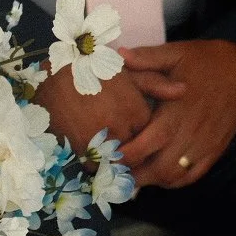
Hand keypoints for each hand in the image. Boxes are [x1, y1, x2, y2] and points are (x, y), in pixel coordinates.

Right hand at [32, 68, 176, 157]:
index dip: (143, 133)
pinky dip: (95, 163)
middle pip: (135, 153)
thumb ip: (156, 83)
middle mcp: (120, 130)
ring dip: (113, 160)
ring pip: (115, 163)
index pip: (149, 134)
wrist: (51, 75)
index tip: (135, 128)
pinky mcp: (79, 151)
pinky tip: (90, 148)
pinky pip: (95, 166)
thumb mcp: (126, 71)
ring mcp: (99, 143)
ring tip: (104, 146)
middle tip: (119, 141)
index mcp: (135, 111)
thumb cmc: (92, 69)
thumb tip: (184, 91)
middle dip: (131, 151)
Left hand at [117, 40, 235, 188]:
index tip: (105, 156)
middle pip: (154, 171)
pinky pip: (192, 177)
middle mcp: (187, 135)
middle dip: (132, 175)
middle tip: (115, 170)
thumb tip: (118, 55)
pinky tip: (161, 175)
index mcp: (173, 114)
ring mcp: (203, 146)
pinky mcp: (215, 151)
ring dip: (151, 180)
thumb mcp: (176, 52)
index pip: (141, 147)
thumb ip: (146, 58)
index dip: (121, 157)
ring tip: (135, 174)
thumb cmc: (208, 60)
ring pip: (172, 178)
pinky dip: (174, 181)